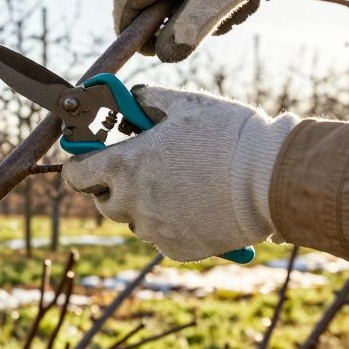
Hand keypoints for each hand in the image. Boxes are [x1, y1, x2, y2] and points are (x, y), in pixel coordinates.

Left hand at [61, 85, 298, 260]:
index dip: (82, 165)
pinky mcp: (178, 250)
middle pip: (105, 200)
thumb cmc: (227, 135)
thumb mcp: (184, 103)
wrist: (271, 178)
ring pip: (135, 221)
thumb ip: (148, 99)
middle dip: (116, 185)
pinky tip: (196, 207)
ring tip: (179, 186)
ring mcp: (155, 230)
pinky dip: (172, 226)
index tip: (93, 159)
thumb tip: (133, 99)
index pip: (76, 174)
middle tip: (143, 169)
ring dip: (145, 206)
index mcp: (125, 166)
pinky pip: (162, 239)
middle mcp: (133, 203)